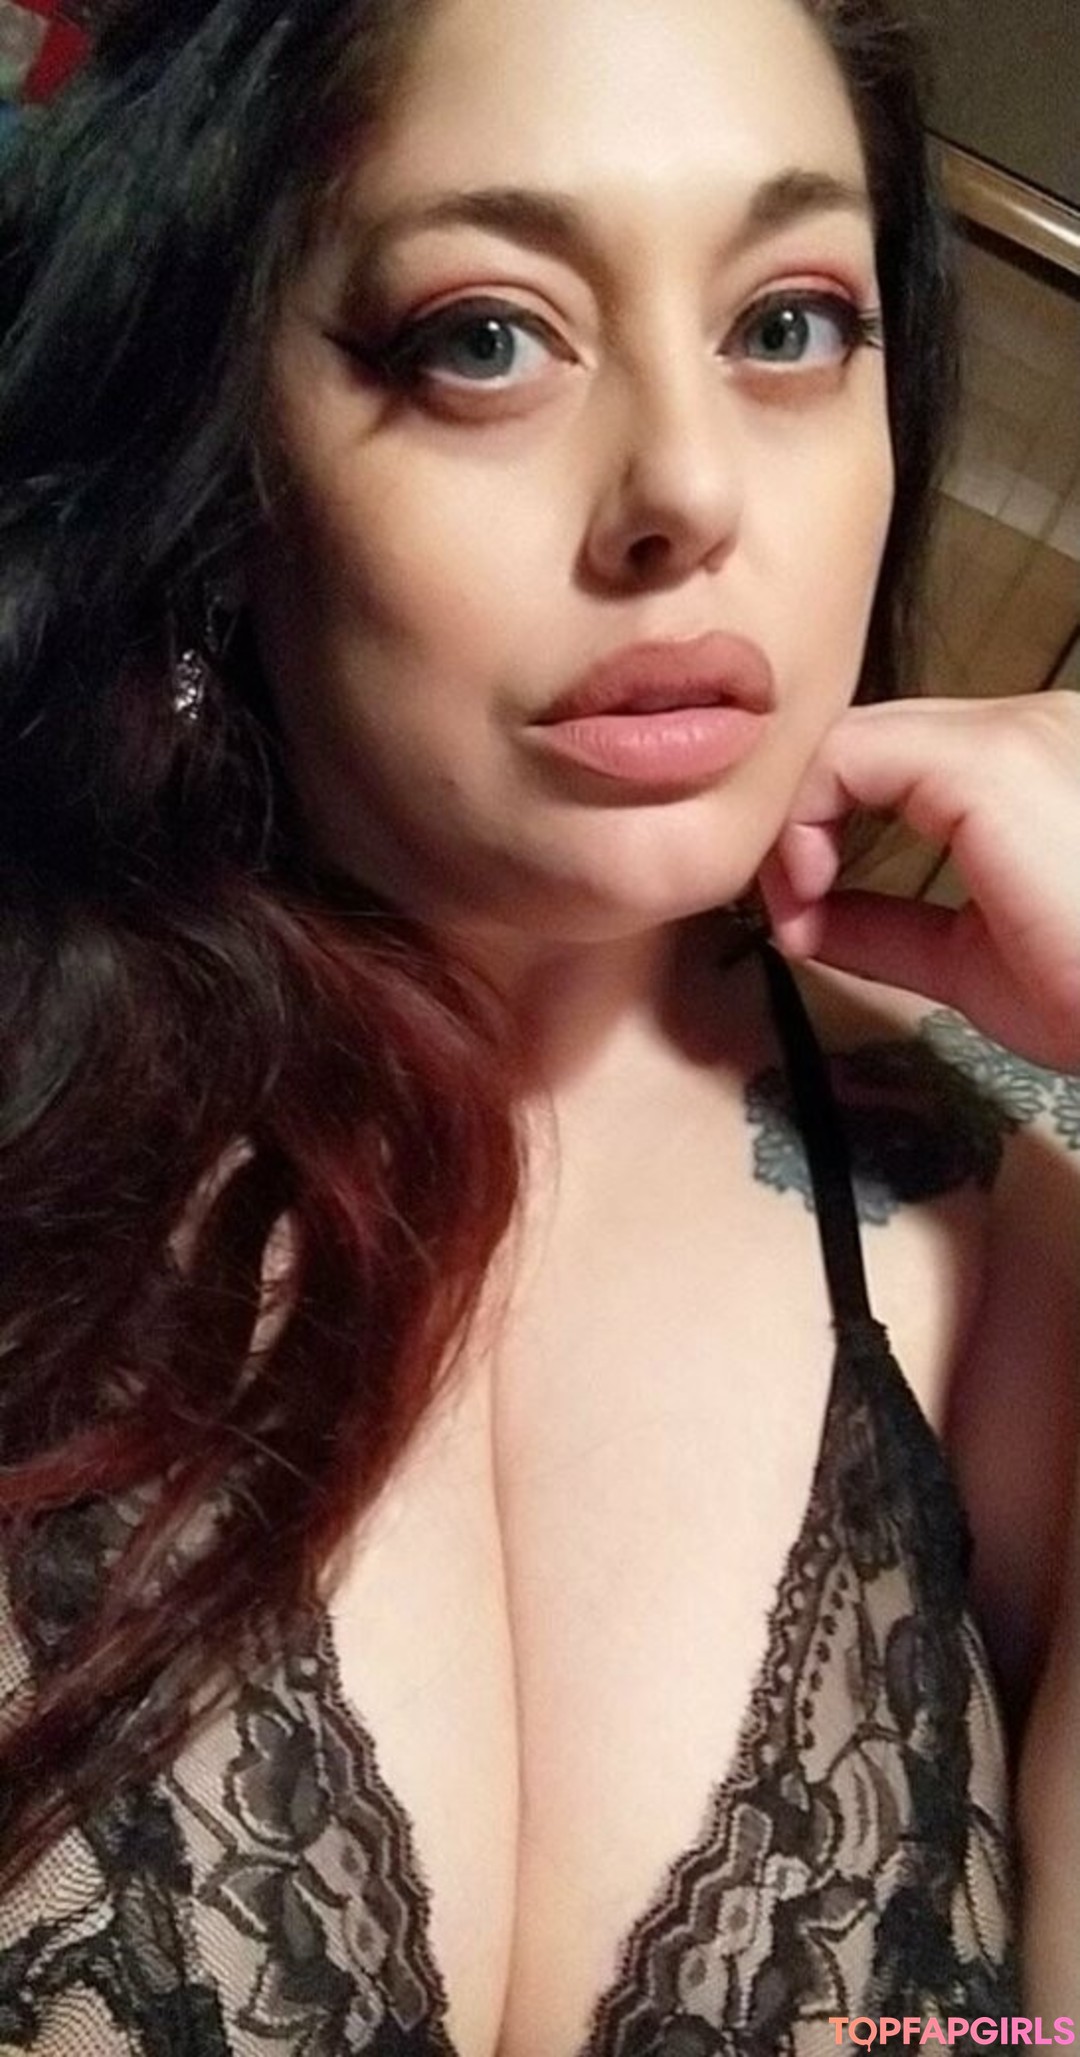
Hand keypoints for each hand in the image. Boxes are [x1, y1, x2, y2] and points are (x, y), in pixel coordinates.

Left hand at [758, 692, 1079, 1071]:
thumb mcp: (974, 960)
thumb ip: (888, 927)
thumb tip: (802, 921)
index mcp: (1039, 768)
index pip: (898, 761)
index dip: (829, 820)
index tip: (804, 905)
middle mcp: (1033, 727)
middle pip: (871, 741)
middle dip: (806, 815)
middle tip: (787, 900)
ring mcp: (1016, 733)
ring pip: (855, 735)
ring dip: (801, 815)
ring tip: (796, 896)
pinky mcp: (991, 761)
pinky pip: (851, 753)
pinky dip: (806, 816)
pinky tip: (808, 886)